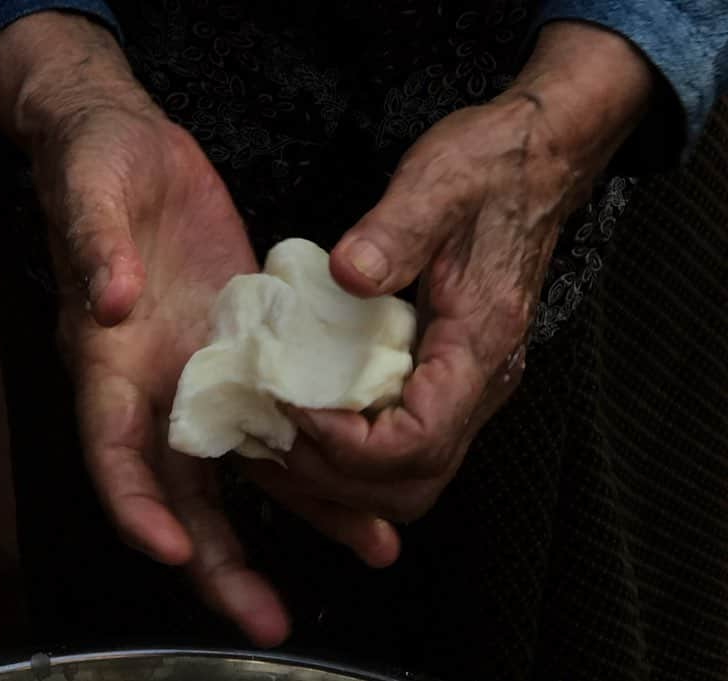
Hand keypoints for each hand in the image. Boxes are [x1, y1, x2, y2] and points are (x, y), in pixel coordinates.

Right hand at [0, 11, 398, 639]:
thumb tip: (108, 300)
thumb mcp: (92, 189)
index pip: (114, 449)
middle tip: (263, 618)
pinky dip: (320, 454)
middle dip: (218, 561)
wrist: (132, 150)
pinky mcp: (247, 351)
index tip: (171, 548)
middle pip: (182, 492)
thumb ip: (94, 244)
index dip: (135, 504)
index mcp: (108, 359)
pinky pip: (285, 416)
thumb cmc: (98, 166)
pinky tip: (364, 480)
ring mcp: (205, 373)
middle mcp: (157, 384)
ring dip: (299, 517)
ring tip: (361, 550)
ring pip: (247, 468)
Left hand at [254, 22, 653, 522]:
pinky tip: (312, 418)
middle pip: (413, 482)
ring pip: (410, 476)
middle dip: (335, 476)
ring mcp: (469, 387)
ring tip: (284, 434)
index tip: (294, 407)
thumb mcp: (439, 183)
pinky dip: (353, 451)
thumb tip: (346, 275)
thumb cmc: (493, 168)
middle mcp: (481, 382)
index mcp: (479, 344)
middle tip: (275, 435)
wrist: (537, 160)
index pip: (418, 442)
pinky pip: (404, 446)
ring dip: (341, 473)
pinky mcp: (450, 378)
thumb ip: (395, 231)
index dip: (347, 444)